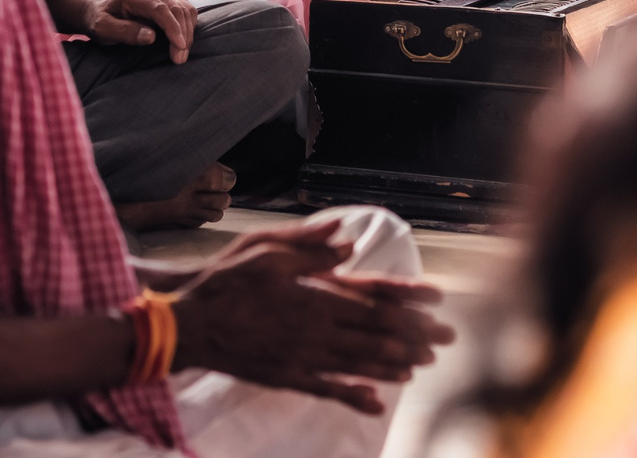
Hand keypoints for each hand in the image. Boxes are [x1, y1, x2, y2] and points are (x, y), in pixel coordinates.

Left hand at [82, 0, 194, 62]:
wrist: (99, 11)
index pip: (159, 8)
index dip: (172, 27)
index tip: (179, 47)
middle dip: (182, 35)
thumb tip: (151, 37)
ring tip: (181, 54)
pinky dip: (189, 26)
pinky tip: (182, 42)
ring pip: (184, 9)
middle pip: (175, 8)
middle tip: (179, 59)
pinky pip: (186, 10)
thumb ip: (124, 32)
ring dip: (188, 32)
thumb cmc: (100, 21)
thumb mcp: (103, 29)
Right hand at [172, 219, 451, 413]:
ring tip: (423, 365)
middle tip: (447, 340)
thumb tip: (346, 236)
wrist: (189, 324)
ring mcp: (303, 358)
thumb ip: (308, 245)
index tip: (438, 300)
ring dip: (395, 363)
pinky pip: (328, 389)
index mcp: (314, 294)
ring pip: (359, 363)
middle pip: (375, 334)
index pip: (373, 298)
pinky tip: (377, 400)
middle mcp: (316, 329)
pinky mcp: (288, 377)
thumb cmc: (225, 281)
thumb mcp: (264, 249)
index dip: (408, 300)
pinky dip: (355, 395)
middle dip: (415, 336)